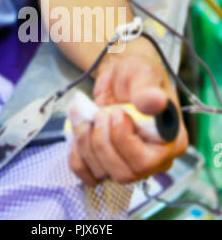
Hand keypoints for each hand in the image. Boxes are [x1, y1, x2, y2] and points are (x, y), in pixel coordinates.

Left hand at [69, 41, 188, 185]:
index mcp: (171, 142)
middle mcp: (153, 160)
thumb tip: (156, 102)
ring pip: (102, 173)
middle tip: (99, 113)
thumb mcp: (143, 75)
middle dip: (102, 141)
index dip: (124, 140)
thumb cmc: (136, 73)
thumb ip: (147, 91)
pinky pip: (87, 174)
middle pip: (123, 173)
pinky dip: (76, 155)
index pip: (146, 161)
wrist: (117, 76)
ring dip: (85, 142)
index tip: (115, 112)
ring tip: (84, 114)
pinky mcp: (106, 163)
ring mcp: (128, 164)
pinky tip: (79, 132)